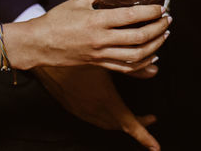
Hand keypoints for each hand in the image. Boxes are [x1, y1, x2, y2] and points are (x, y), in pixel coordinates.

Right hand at [13, 0, 169, 72]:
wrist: (38, 44)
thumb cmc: (56, 21)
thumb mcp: (79, 1)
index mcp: (96, 21)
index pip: (131, 17)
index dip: (151, 12)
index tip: (161, 7)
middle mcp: (101, 40)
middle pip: (139, 38)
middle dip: (158, 28)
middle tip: (167, 20)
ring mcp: (100, 55)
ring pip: (135, 56)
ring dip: (155, 46)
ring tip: (164, 35)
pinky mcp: (98, 64)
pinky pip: (125, 68)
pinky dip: (142, 63)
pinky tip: (152, 56)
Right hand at [33, 64, 160, 149]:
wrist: (45, 62)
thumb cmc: (75, 58)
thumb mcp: (108, 61)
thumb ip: (134, 67)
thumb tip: (154, 70)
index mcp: (105, 101)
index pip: (129, 124)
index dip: (144, 136)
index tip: (155, 146)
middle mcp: (94, 110)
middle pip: (120, 125)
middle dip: (137, 127)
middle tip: (149, 121)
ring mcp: (82, 111)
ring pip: (107, 124)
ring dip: (121, 123)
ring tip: (134, 117)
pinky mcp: (74, 108)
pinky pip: (95, 120)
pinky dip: (107, 119)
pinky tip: (109, 111)